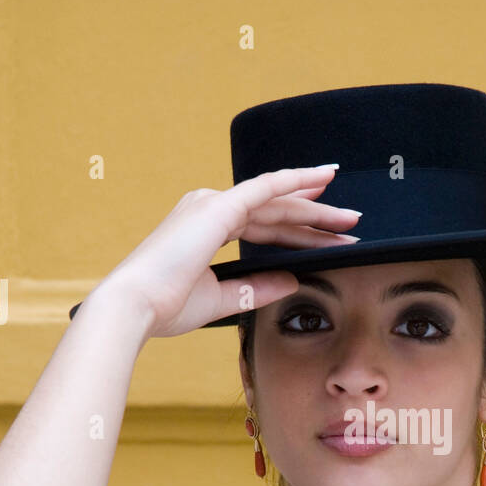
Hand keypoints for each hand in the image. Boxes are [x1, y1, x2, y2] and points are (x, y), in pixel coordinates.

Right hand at [90, 165, 361, 338]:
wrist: (134, 308)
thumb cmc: (165, 308)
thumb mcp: (221, 298)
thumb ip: (256, 287)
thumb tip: (292, 281)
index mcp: (205, 227)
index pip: (263, 226)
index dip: (297, 230)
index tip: (328, 232)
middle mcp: (208, 207)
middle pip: (275, 212)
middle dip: (315, 218)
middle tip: (351, 223)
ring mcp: (212, 204)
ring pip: (277, 202)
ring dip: (316, 209)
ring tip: (350, 218)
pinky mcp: (218, 207)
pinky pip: (266, 187)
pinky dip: (296, 181)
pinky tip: (323, 178)